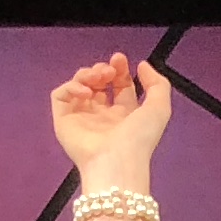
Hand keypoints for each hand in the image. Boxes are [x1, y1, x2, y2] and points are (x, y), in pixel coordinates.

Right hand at [51, 51, 171, 190]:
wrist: (116, 161)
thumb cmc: (138, 139)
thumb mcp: (159, 108)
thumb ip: (158, 84)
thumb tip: (142, 66)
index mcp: (124, 115)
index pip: (119, 85)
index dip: (120, 69)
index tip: (120, 59)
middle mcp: (102, 116)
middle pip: (98, 83)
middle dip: (102, 69)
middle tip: (108, 70)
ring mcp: (81, 118)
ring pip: (78, 85)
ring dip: (88, 74)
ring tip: (98, 77)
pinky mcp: (63, 120)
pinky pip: (61, 95)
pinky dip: (71, 86)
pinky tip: (86, 92)